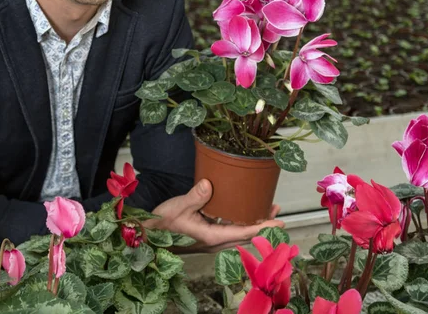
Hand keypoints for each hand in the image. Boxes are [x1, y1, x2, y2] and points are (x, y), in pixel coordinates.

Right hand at [142, 179, 283, 252]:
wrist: (150, 235)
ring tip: (266, 211)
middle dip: (262, 226)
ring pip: (239, 235)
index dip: (262, 228)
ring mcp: (211, 241)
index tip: (278, 223)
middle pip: (245, 237)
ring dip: (253, 225)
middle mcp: (215, 242)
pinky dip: (242, 225)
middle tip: (277, 213)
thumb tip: (209, 184)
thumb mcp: (178, 206)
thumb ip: (195, 196)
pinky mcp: (207, 236)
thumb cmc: (163, 223)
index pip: (243, 233)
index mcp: (211, 237)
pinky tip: (242, 214)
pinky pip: (231, 232)